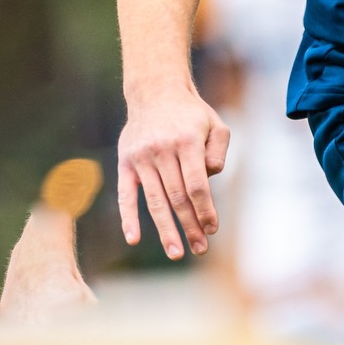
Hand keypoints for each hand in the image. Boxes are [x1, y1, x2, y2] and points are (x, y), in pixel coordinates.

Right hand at [117, 88, 230, 259]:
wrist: (155, 92)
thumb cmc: (191, 114)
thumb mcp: (215, 125)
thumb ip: (218, 151)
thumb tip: (208, 180)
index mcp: (186, 142)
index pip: (196, 185)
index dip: (205, 210)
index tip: (212, 229)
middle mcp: (161, 150)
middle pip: (177, 198)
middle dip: (190, 226)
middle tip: (200, 249)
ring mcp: (141, 157)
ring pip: (154, 201)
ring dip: (165, 230)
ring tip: (176, 252)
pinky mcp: (125, 162)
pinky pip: (126, 194)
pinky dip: (128, 217)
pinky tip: (133, 239)